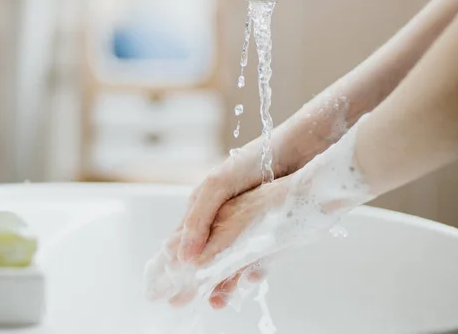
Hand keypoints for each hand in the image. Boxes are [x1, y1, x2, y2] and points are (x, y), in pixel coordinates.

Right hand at [145, 176, 291, 308]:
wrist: (293, 154)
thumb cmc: (250, 164)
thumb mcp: (216, 188)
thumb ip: (198, 220)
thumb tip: (185, 257)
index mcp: (203, 207)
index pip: (182, 241)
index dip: (172, 263)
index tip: (163, 286)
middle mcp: (221, 220)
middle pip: (203, 256)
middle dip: (193, 280)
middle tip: (180, 302)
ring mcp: (244, 228)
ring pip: (227, 262)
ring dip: (220, 283)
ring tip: (215, 302)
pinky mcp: (265, 234)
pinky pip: (253, 260)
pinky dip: (247, 273)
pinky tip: (243, 285)